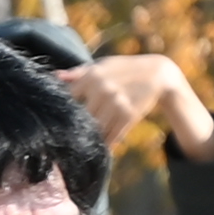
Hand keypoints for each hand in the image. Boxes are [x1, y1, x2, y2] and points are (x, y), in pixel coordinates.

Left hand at [64, 53, 213, 163]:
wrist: (157, 74)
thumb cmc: (124, 69)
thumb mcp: (103, 66)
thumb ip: (79, 73)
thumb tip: (55, 77)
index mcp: (92, 77)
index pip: (68, 101)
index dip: (64, 113)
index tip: (59, 123)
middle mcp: (102, 89)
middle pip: (80, 119)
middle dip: (76, 129)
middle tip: (68, 140)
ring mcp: (116, 103)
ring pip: (95, 130)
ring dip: (90, 140)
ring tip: (84, 145)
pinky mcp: (128, 116)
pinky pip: (111, 137)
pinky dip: (105, 145)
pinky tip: (101, 148)